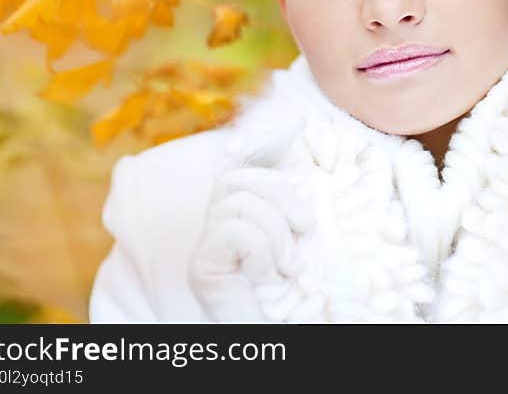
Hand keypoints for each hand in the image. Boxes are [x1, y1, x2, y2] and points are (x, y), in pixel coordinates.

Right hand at [188, 166, 313, 321]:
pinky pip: (233, 232)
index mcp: (241, 220)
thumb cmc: (300, 299)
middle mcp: (217, 231)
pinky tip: (267, 278)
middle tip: (305, 230)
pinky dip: (261, 252)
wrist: (277, 335)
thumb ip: (296, 215)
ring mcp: (206, 250)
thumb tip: (302, 174)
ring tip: (286, 266)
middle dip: (280, 195)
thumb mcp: (305, 244)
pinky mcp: (201, 270)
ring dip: (276, 231)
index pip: (242, 173)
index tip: (300, 198)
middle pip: (235, 178)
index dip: (271, 174)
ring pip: (237, 202)